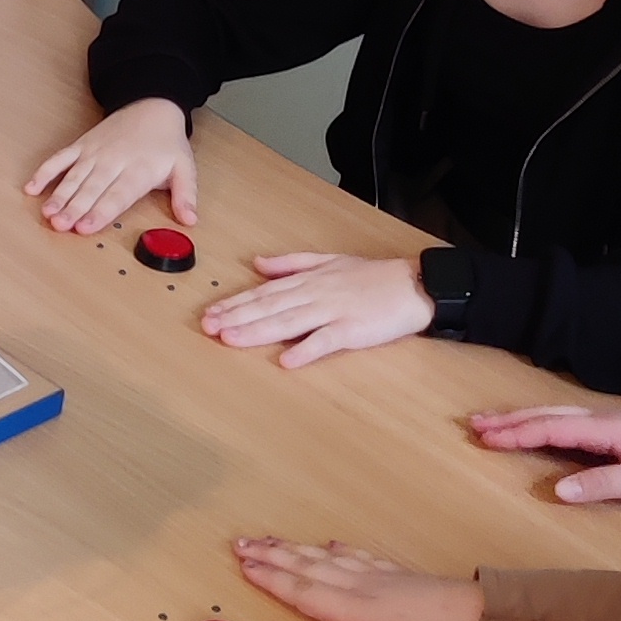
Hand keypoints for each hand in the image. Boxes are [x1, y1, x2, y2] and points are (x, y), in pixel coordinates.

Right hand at [25, 96, 194, 237]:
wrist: (152, 105)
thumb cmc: (166, 142)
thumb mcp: (184, 167)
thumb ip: (186, 195)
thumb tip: (190, 220)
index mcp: (138, 169)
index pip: (117, 195)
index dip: (100, 212)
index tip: (86, 228)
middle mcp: (113, 161)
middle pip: (91, 189)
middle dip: (74, 208)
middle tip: (60, 226)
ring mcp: (94, 152)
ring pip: (74, 177)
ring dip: (59, 195)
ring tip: (47, 213)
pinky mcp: (82, 145)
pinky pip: (60, 158)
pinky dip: (45, 172)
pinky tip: (32, 188)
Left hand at [200, 250, 433, 367]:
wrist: (412, 285)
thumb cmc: (372, 277)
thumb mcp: (328, 260)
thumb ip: (291, 264)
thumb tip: (258, 264)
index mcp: (309, 279)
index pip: (264, 292)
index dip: (236, 303)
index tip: (211, 312)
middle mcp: (315, 293)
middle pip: (269, 306)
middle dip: (236, 317)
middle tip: (208, 327)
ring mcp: (333, 311)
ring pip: (289, 321)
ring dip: (258, 331)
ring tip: (231, 339)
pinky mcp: (353, 330)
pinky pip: (326, 341)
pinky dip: (306, 350)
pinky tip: (286, 360)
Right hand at [233, 534, 482, 620]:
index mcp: (358, 610)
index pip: (305, 592)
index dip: (272, 579)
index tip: (242, 564)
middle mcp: (363, 587)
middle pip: (309, 569)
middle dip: (274, 556)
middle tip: (239, 543)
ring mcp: (382, 578)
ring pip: (328, 560)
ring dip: (296, 550)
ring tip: (270, 540)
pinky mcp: (399, 577)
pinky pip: (357, 557)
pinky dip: (336, 551)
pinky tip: (330, 546)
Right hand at [469, 406, 620, 506]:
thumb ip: (603, 484)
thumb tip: (557, 490)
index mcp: (609, 429)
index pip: (553, 429)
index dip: (518, 433)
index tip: (485, 437)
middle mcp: (607, 420)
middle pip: (550, 416)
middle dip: (512, 421)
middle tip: (476, 425)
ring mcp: (615, 424)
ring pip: (561, 418)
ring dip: (526, 420)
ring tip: (497, 425)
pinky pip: (574, 425)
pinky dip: (548, 426)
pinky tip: (543, 432)